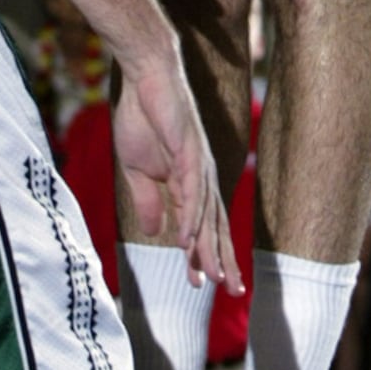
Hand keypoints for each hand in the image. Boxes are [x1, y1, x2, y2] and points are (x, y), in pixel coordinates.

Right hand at [112, 44, 241, 292]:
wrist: (145, 78)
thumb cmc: (143, 118)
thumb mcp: (138, 171)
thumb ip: (149, 202)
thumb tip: (157, 235)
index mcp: (190, 181)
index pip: (200, 225)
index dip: (202, 254)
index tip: (202, 285)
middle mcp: (202, 176)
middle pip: (214, 225)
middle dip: (222, 258)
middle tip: (232, 291)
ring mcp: (198, 164)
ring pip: (207, 214)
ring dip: (208, 247)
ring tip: (212, 277)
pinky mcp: (190, 151)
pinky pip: (191, 191)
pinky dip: (190, 217)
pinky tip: (185, 241)